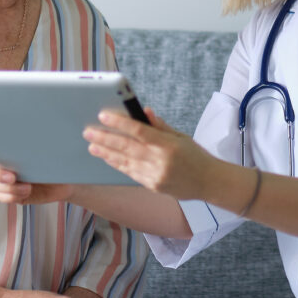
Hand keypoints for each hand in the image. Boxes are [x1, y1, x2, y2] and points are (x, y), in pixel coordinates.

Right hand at [0, 149, 73, 204]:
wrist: (63, 181)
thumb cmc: (54, 160)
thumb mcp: (45, 150)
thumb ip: (34, 143)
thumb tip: (31, 128)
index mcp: (7, 152)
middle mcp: (3, 166)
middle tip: (13, 176)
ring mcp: (6, 182)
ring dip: (9, 187)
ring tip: (28, 187)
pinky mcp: (12, 194)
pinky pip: (3, 197)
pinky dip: (12, 196)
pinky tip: (27, 192)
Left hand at [83, 108, 214, 200]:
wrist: (209, 182)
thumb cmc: (195, 155)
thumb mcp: (180, 136)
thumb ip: (159, 125)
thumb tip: (142, 111)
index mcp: (168, 145)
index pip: (139, 131)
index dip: (119, 123)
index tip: (103, 115)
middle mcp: (160, 161)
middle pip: (127, 147)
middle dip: (105, 138)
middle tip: (88, 131)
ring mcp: (155, 175)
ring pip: (125, 162)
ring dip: (106, 153)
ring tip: (91, 145)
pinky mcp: (152, 186)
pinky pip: (130, 173)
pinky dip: (116, 164)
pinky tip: (106, 158)